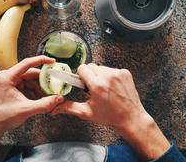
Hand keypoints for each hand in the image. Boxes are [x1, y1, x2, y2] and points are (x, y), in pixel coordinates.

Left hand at [0, 56, 63, 158]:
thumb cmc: (3, 117)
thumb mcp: (26, 110)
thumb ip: (44, 104)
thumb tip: (59, 98)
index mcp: (8, 77)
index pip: (27, 63)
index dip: (41, 60)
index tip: (52, 61)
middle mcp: (9, 76)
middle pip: (31, 74)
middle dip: (42, 82)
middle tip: (53, 88)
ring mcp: (11, 81)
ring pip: (31, 81)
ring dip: (39, 89)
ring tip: (45, 99)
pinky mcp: (14, 87)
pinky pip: (28, 86)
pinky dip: (35, 93)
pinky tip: (39, 101)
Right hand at [51, 63, 170, 160]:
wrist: (131, 118)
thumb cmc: (110, 117)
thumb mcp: (87, 112)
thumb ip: (69, 107)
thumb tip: (54, 108)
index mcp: (97, 85)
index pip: (82, 68)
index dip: (80, 75)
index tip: (82, 83)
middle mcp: (108, 76)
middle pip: (91, 66)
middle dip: (89, 75)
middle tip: (92, 87)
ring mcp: (118, 73)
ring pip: (101, 67)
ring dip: (99, 75)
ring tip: (103, 88)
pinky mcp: (125, 72)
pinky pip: (112, 69)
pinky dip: (110, 75)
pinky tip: (112, 86)